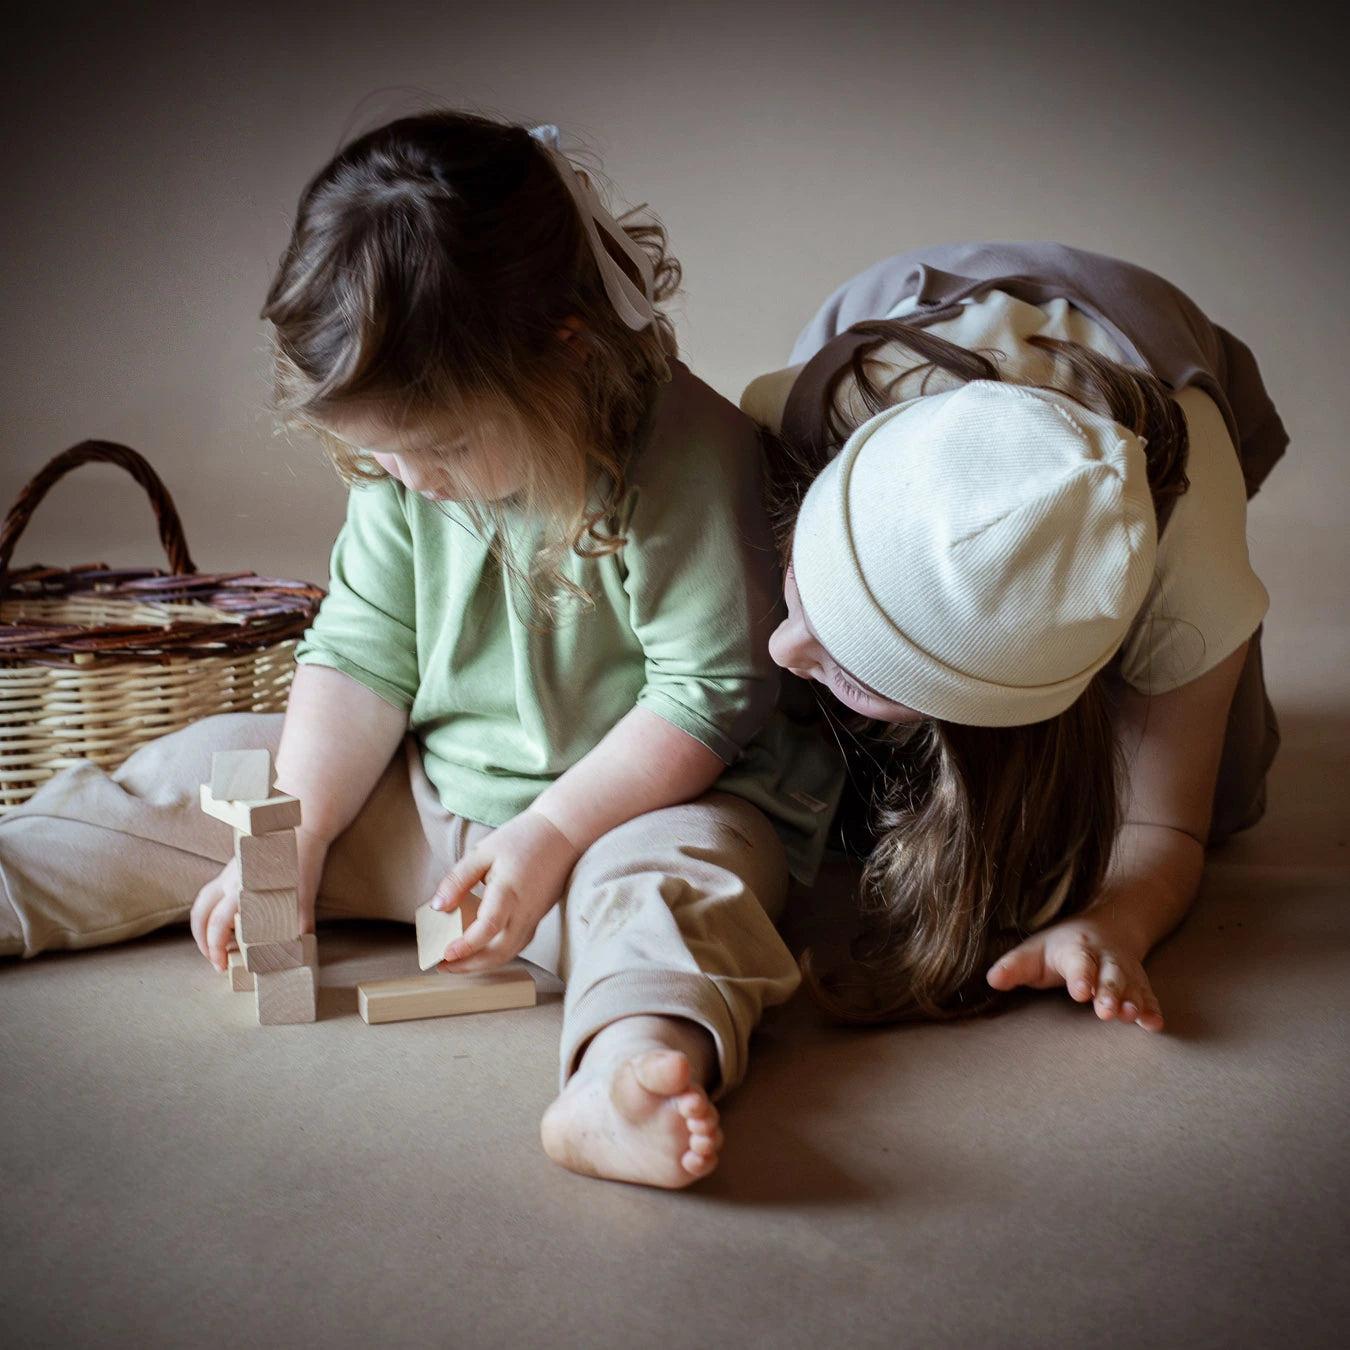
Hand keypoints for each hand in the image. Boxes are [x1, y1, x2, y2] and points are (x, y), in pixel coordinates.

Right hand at [189, 831, 322, 972]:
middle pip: (200, 915)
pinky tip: (226, 928)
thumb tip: (301, 946)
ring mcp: (228, 873)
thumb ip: (302, 919)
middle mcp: (230, 879)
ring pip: (202, 904)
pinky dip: (210, 915)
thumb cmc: (304, 861)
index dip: (215, 947)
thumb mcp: (305, 892)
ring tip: (216, 949)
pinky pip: (211, 896)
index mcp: (244, 885)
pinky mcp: (231, 870)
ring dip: (202, 929)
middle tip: (217, 963)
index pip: (218, 922)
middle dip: (203, 942)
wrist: (304, 829)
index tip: (220, 965)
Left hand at [430, 809, 580, 970]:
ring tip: (458, 963)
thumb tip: (437, 906)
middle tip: (444, 966)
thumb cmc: (523, 838)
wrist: (562, 833)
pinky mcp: (538, 917)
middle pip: (500, 952)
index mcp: (509, 891)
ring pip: (510, 952)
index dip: (466, 947)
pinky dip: (499, 954)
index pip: (488, 929)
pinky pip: (519, 944)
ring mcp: (534, 916)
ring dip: (483, 964)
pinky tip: (483, 950)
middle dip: (470, 966)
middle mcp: (525, 910)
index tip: (445, 955)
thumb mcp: (482, 852)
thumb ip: (458, 880)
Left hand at [986, 913, 1164, 1031]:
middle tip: (1105, 1012)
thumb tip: (992, 980)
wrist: (1108, 927)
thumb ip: (1014, 967)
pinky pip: (1149, 997)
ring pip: (1132, 988)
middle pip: (1110, 976)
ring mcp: (1125, 973)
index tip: (1079, 991)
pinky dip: (1153, 1010)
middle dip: (1108, 993)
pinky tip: (1155, 1025)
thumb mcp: (1035, 951)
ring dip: (1132, 1002)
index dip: (1080, 976)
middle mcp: (1105, 959)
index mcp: (1076, 949)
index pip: (1079, 962)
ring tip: (1130, 1016)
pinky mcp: (1140, 986)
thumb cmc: (1060, 947)